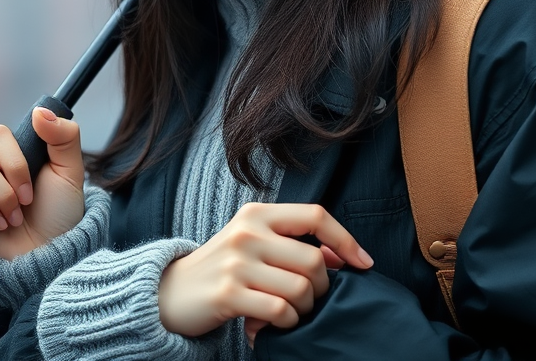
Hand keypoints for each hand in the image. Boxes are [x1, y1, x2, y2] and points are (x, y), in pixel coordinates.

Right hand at [0, 107, 84, 259]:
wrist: (46, 252)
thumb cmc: (57, 210)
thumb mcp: (70, 170)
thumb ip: (64, 136)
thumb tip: (39, 111)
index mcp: (4, 149)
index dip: (15, 162)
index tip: (32, 187)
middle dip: (8, 184)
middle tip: (24, 203)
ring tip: (13, 218)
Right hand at [158, 202, 371, 342]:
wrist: (171, 292)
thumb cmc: (224, 267)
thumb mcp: (256, 243)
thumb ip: (294, 243)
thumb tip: (342, 256)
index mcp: (258, 212)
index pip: (316, 216)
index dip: (346, 240)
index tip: (364, 263)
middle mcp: (248, 231)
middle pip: (313, 259)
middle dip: (323, 286)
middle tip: (312, 299)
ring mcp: (237, 262)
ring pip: (300, 288)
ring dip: (305, 308)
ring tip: (292, 312)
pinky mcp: (228, 294)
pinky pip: (280, 311)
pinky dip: (288, 323)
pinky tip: (278, 323)